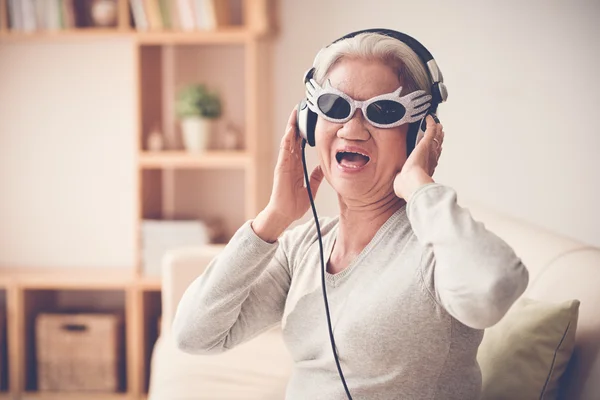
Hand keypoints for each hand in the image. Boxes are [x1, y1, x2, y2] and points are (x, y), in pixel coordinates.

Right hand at [252, 108, 324, 241]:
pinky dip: (287, 141)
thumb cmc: (294, 204)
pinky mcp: (281, 169)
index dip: (304, 132)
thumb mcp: (312, 188)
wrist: (285, 214)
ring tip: (295, 113)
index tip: (309, 120)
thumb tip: (322, 167)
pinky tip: (290, 131)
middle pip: (293, 138)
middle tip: (302, 108)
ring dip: (291, 127)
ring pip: (288, 141)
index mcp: (296, 166)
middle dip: (297, 124)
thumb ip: (316, 176)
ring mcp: (284, 164)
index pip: (300, 144)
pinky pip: (284, 152)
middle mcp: (290, 162)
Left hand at [393, 114, 443, 200]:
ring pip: (436, 137)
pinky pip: (431, 129)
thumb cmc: (408, 186)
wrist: (412, 183)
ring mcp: (430, 150)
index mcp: (427, 168)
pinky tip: (429, 117)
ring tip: (437, 124)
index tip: (437, 147)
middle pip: (438, 146)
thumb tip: (399, 181)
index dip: (436, 151)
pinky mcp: (425, 143)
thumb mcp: (404, 183)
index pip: (434, 157)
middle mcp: (431, 159)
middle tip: (440, 132)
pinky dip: (431, 122)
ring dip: (437, 130)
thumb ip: (402, 180)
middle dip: (439, 139)